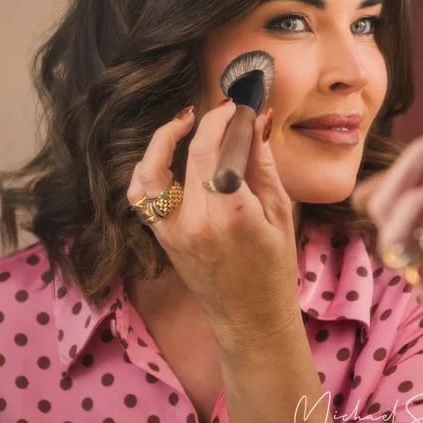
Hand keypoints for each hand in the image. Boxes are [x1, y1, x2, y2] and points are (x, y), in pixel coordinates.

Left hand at [126, 102, 297, 354]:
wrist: (249, 317)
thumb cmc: (274, 269)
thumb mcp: (280, 212)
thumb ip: (263, 164)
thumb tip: (256, 121)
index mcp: (231, 216)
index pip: (216, 150)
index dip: (226, 119)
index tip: (241, 105)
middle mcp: (195, 222)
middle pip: (189, 153)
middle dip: (208, 121)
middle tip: (227, 108)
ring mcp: (172, 231)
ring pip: (150, 171)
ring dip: (164, 139)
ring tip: (185, 121)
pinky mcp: (162, 237)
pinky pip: (142, 196)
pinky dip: (149, 169)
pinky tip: (168, 155)